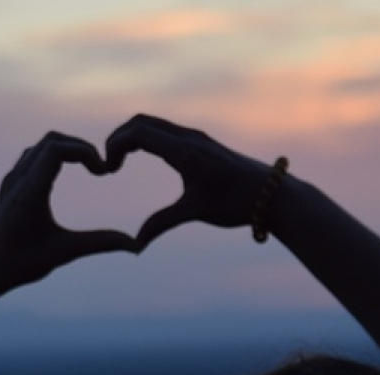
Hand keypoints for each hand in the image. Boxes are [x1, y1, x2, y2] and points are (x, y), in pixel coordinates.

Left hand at [0, 131, 138, 305]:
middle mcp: (18, 179)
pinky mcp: (9, 185)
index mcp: (30, 192)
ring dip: (66, 149)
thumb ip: (100, 244)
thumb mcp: (64, 253)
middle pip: (51, 139)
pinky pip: (32, 156)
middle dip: (79, 147)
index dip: (85, 150)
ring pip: (40, 145)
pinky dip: (52, 156)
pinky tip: (65, 175)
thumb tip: (134, 245)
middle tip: (98, 167)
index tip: (101, 171)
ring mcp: (11, 180)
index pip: (57, 149)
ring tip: (86, 168)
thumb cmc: (20, 264)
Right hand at [104, 114, 277, 247]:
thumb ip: (160, 224)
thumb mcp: (195, 212)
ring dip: (131, 137)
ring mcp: (195, 137)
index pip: (138, 133)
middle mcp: (188, 137)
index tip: (107, 170)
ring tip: (119, 162)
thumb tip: (135, 247)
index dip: (114, 146)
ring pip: (152, 123)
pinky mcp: (201, 142)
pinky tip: (143, 158)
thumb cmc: (236, 203)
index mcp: (184, 151)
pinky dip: (145, 138)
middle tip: (108, 165)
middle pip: (140, 122)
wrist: (272, 193)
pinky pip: (165, 130)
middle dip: (118, 139)